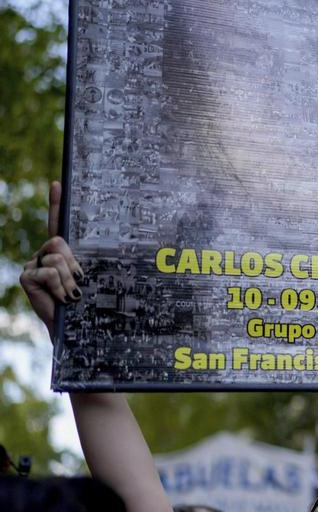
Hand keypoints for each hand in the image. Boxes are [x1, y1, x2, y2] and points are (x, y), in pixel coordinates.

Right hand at [19, 182, 83, 331]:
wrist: (74, 327)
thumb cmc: (86, 302)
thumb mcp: (88, 277)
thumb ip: (85, 261)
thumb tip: (96, 251)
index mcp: (62, 252)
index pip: (57, 223)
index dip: (56, 203)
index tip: (58, 184)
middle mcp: (45, 254)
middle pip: (58, 241)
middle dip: (72, 261)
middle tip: (79, 282)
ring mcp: (34, 264)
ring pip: (55, 258)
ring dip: (69, 279)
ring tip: (72, 294)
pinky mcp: (27, 277)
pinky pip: (48, 273)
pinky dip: (59, 287)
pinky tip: (61, 298)